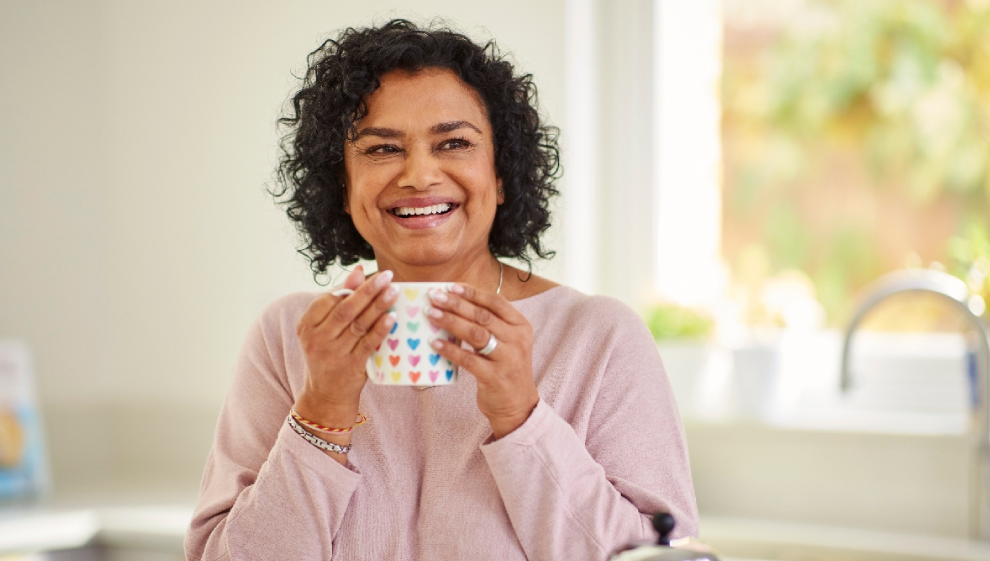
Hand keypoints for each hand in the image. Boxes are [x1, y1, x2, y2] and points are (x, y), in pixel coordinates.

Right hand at [293, 266, 397, 428]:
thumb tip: (357, 272)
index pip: (327, 300)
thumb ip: (338, 301)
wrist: (326, 395)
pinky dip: (380, 329)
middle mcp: (317, 339)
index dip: (349, 286)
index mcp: (306, 326)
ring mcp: (334, 354)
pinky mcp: (351, 367)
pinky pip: (368, 344)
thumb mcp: (323, 329)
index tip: (368, 274)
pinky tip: (392, 317)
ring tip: (394, 291)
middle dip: (367, 290)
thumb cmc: (328, 354)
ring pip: (358, 325)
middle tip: (386, 276)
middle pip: (345, 310)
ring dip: (378, 306)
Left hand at [427, 284, 538, 438]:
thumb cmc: (505, 368)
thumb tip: (455, 302)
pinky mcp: (495, 377)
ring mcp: (508, 359)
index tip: (450, 286)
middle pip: (483, 316)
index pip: (496, 302)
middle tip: (434, 297)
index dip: (472, 293)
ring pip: (475, 334)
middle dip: (456, 304)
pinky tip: (434, 343)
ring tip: (430, 314)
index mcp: (521, 326)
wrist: (517, 405)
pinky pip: (468, 360)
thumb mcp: (506, 342)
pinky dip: (450, 350)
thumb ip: (490, 324)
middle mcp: (517, 340)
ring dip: (451, 322)